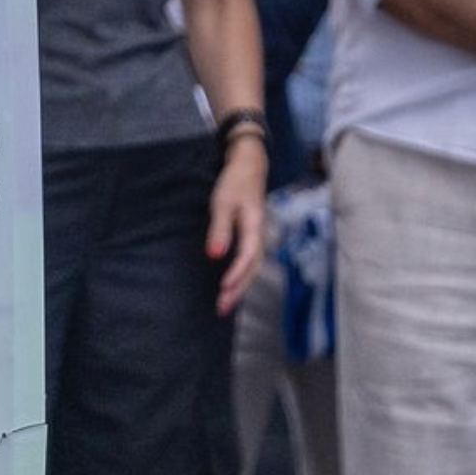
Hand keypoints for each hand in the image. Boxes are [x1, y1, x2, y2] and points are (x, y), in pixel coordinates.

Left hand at [206, 135, 267, 314]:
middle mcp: (260, 235)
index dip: (236, 274)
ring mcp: (258, 236)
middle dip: (238, 289)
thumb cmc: (235, 182)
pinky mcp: (253, 236)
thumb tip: (215, 255)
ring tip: (225, 304)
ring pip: (252, 268)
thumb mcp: (223, 202)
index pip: (248, 257)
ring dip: (240, 286)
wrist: (250, 166)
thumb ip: (220, 229)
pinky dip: (241, 276)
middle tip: (222, 308)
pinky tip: (231, 285)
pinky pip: (250, 262)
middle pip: (252, 269)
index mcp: (255, 227)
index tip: (223, 289)